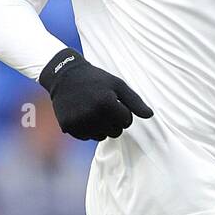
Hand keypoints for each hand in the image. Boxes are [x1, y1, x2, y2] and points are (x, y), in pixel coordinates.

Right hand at [39, 48, 153, 141]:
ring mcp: (79, 122)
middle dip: (114, 122)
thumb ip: (135, 101)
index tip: (115, 102)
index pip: (127, 121)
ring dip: (101, 127)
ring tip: (93, 111)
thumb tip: (150, 115)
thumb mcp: (118, 85)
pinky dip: (88, 129)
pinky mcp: (68, 127)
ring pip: (101, 137)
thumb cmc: (96, 79)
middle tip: (104, 107)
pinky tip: (83, 115)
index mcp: (106, 102)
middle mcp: (92, 114)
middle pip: (116, 132)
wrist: (64, 76)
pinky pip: (87, 138)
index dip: (123, 112)